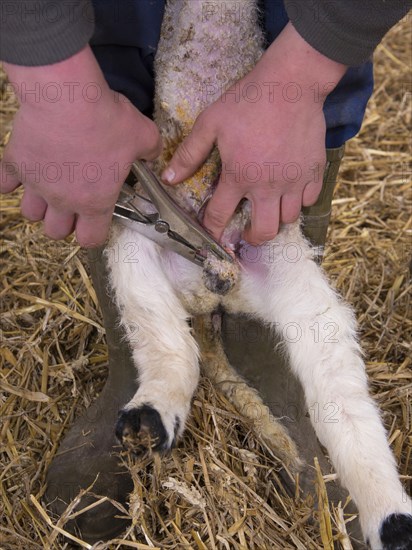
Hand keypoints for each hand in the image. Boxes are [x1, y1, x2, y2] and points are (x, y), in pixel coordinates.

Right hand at [0, 46, 161, 246]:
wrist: (67, 95)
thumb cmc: (106, 119)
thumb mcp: (142, 136)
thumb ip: (150, 152)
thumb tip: (153, 154)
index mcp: (95, 202)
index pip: (91, 239)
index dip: (93, 233)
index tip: (95, 221)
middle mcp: (63, 201)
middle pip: (56, 232)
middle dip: (63, 222)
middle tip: (71, 203)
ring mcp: (36, 185)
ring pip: (30, 213)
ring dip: (38, 205)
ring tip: (48, 188)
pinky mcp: (16, 165)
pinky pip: (5, 184)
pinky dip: (11, 180)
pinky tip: (23, 169)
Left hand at [162, 23, 345, 243]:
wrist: (292, 82)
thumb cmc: (248, 100)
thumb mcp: (211, 122)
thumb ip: (190, 153)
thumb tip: (169, 178)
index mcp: (239, 175)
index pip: (220, 216)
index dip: (212, 231)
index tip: (212, 239)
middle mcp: (268, 186)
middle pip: (263, 232)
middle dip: (251, 238)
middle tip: (246, 230)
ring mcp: (294, 181)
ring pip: (288, 220)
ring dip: (275, 219)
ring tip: (268, 209)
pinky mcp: (314, 171)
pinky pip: (309, 201)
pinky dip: (298, 202)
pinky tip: (289, 192)